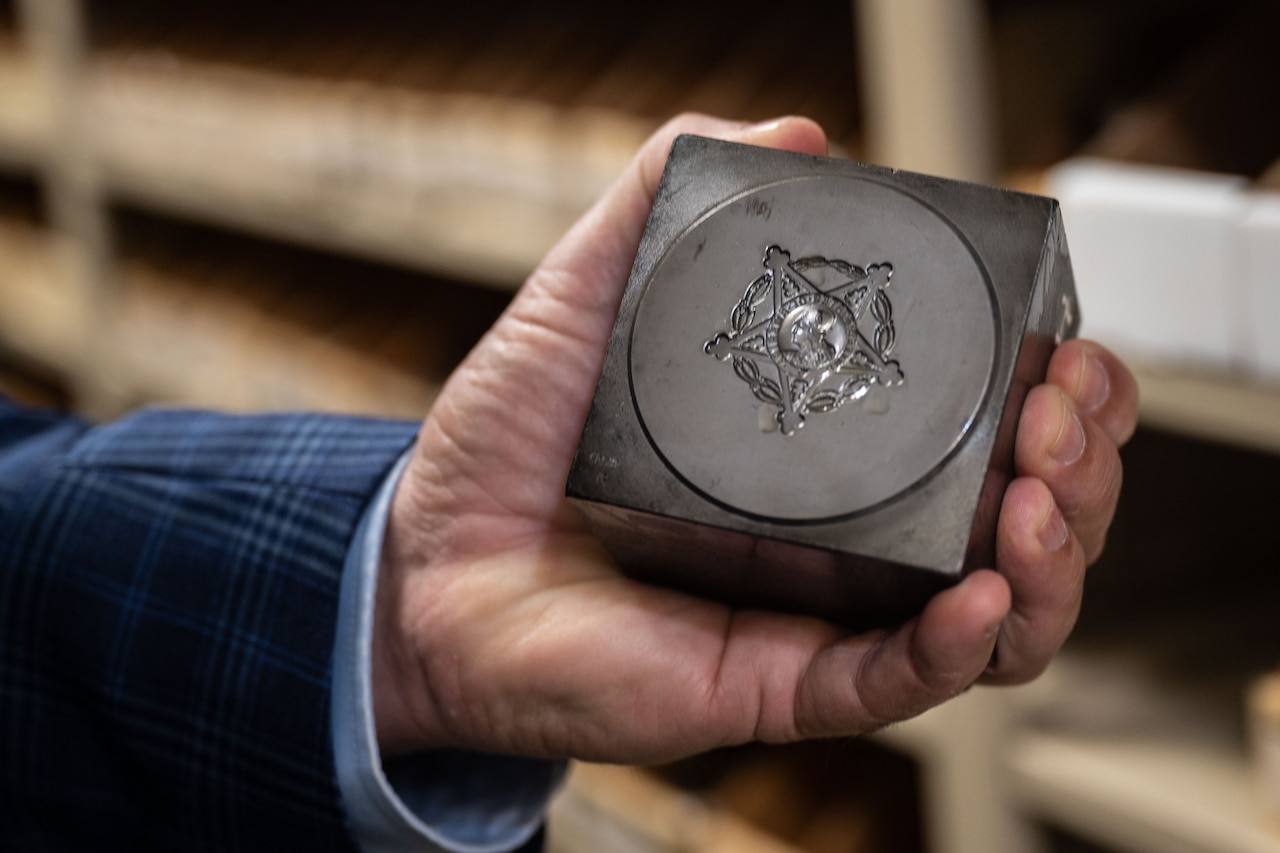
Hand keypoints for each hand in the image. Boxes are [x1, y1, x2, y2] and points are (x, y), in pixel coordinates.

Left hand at [372, 114, 1137, 761]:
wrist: (423, 564)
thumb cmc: (504, 444)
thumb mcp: (586, 297)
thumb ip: (671, 205)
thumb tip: (789, 138)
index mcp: (824, 448)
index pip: (987, 429)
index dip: (1058, 394)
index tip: (1066, 346)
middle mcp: (841, 534)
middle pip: (1017, 521)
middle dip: (1076, 470)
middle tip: (1060, 414)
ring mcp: (815, 613)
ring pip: (990, 619)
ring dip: (1049, 563)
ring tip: (1036, 500)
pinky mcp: (773, 681)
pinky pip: (889, 683)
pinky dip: (952, 648)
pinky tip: (979, 596)